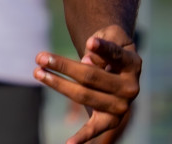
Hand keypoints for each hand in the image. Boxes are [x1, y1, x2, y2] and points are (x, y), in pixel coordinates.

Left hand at [34, 27, 140, 143]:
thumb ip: (102, 46)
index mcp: (133, 64)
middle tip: (40, 57)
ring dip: (58, 85)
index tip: (89, 43)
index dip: (103, 49)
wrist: (117, 66)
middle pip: (91, 76)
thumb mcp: (110, 37)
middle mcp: (131, 88)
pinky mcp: (110, 120)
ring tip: (38, 73)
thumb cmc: (109, 47)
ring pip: (84, 96)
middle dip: (63, 66)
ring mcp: (121, 107)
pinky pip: (94, 129)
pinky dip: (82, 137)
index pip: (116, 55)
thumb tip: (86, 61)